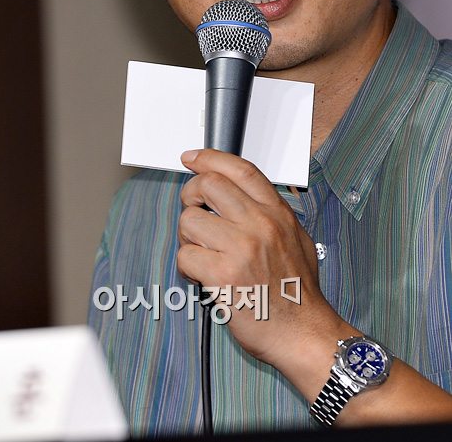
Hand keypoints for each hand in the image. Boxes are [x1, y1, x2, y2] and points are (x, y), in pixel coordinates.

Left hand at [177, 148, 345, 381]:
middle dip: (190, 197)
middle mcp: (260, 224)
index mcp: (277, 213)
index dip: (210, 157)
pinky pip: (186, 256)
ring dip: (188, 238)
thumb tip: (236, 194)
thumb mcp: (297, 238)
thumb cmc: (299, 292)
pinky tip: (202, 277)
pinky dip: (187, 267)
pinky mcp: (223, 275)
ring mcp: (241, 248)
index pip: (240, 169)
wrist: (304, 333)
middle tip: (194, 214)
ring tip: (203, 254)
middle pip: (208, 185)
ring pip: (189, 221)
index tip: (193, 158)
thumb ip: (270, 213)